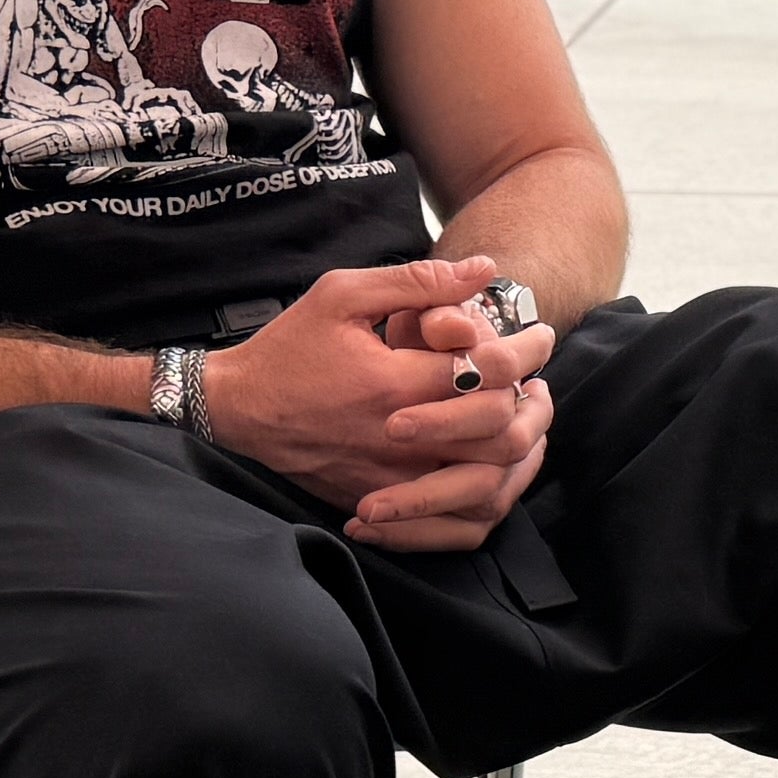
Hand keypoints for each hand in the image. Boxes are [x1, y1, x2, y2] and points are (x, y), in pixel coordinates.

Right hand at [207, 256, 555, 544]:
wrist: (237, 411)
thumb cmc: (289, 347)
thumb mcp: (343, 295)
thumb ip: (416, 281)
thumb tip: (483, 269)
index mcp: (393, 382)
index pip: (486, 370)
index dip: (523, 349)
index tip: (540, 335)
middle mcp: (398, 437)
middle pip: (497, 427)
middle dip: (528, 397)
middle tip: (538, 374)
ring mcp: (391, 476)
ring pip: (485, 475)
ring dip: (514, 440)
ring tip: (521, 408)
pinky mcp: (382, 499)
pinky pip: (453, 508)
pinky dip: (484, 478)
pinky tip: (489, 446)